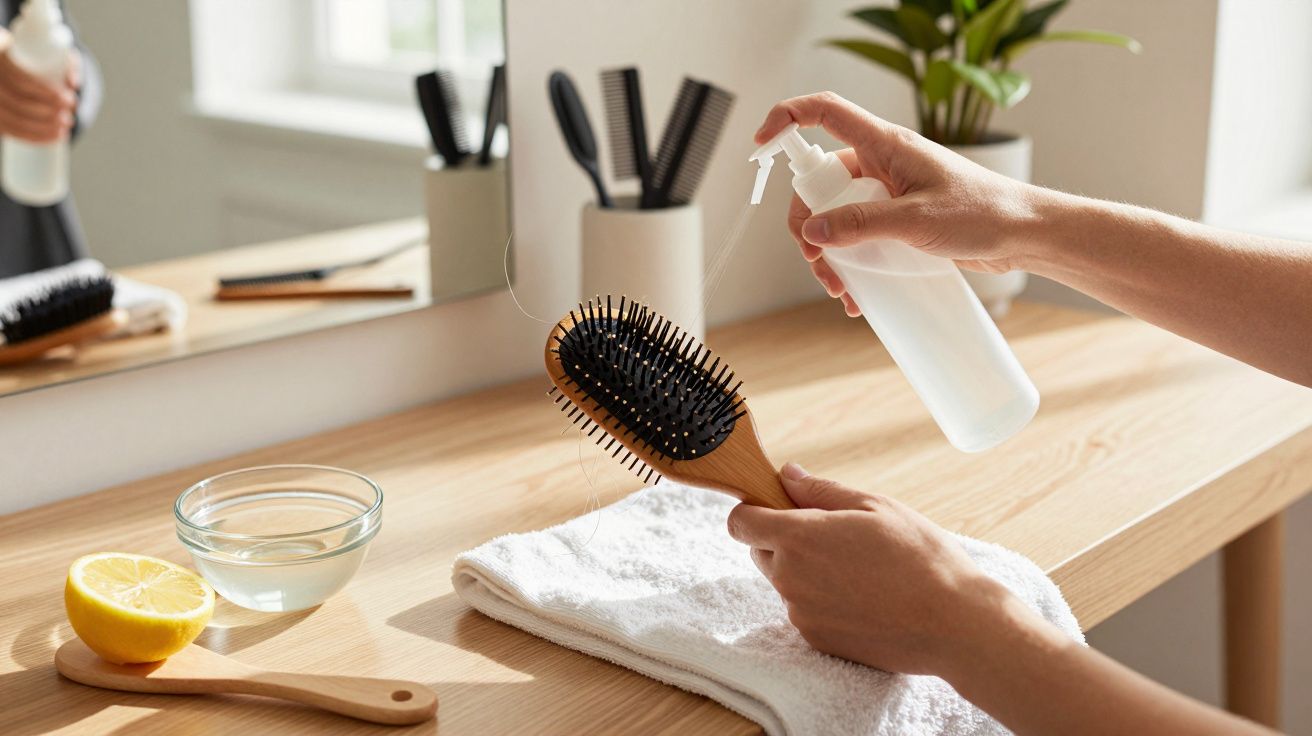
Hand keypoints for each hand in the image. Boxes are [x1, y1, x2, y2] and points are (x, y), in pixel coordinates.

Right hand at [0, 27, 77, 143]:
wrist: (14, 62)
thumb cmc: (38, 57)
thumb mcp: (53, 53)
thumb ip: (67, 63)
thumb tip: (73, 84)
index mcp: (1, 55)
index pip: (20, 80)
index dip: (46, 93)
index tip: (70, 100)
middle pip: (17, 102)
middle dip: (47, 115)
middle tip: (69, 118)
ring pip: (11, 118)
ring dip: (41, 128)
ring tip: (64, 129)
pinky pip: (7, 129)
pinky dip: (30, 136)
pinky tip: (51, 138)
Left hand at [726, 463, 1019, 676]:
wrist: (953, 624)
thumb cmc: (919, 557)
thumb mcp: (875, 506)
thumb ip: (821, 491)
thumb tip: (786, 475)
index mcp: (798, 537)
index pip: (740, 522)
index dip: (754, 510)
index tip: (778, 506)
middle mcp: (789, 578)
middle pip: (760, 551)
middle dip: (784, 540)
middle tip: (834, 536)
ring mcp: (800, 613)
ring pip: (785, 582)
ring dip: (805, 571)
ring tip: (858, 568)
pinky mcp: (816, 640)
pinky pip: (804, 610)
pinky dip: (822, 600)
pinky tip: (863, 596)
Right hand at [754, 92, 1046, 315]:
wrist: (1025, 235)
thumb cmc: (984, 213)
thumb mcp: (917, 221)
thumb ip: (862, 224)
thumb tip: (815, 232)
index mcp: (885, 146)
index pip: (825, 113)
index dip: (787, 119)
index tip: (760, 145)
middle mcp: (882, 165)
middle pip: (820, 184)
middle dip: (809, 226)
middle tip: (817, 262)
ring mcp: (889, 194)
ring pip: (836, 217)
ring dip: (828, 254)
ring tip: (840, 289)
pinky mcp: (898, 221)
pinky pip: (859, 238)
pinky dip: (851, 265)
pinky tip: (858, 295)